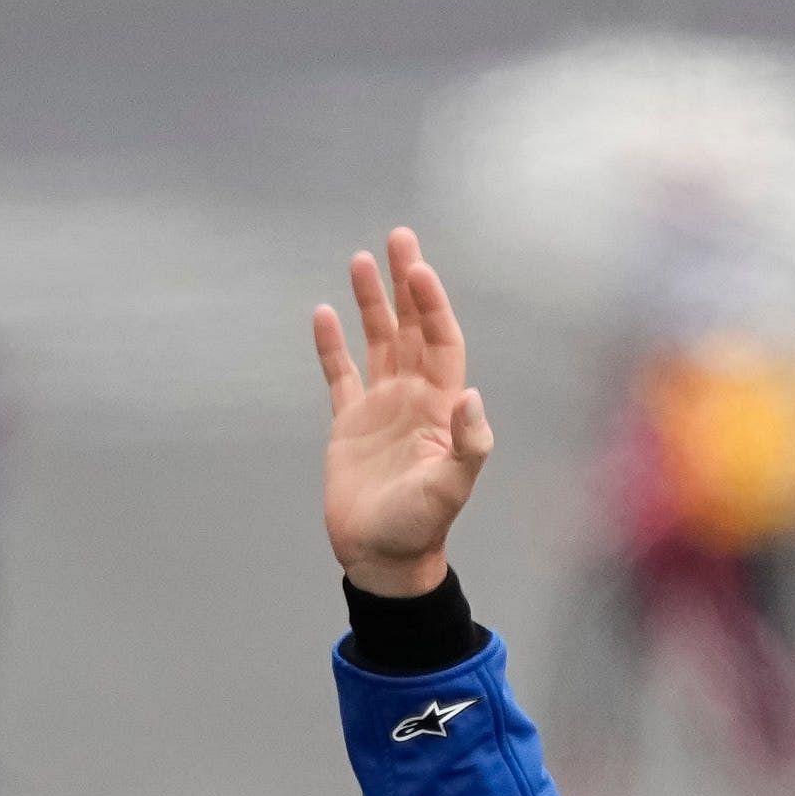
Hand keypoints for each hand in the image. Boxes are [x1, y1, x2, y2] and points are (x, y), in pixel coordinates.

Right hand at [313, 226, 491, 596]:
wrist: (382, 557)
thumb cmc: (420, 526)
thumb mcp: (450, 488)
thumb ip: (467, 444)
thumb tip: (470, 396)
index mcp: (441, 406)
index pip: (440, 340)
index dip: (431, 304)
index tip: (417, 269)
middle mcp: (413, 397)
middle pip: (411, 328)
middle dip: (405, 284)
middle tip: (398, 238)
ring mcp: (381, 407)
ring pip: (377, 341)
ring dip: (371, 302)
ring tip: (360, 260)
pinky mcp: (349, 423)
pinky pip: (339, 373)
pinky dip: (332, 345)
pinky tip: (324, 314)